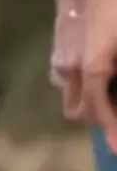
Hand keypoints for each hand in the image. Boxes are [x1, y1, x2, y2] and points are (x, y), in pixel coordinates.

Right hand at [49, 0, 116, 150]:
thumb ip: (113, 74)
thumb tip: (112, 92)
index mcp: (94, 66)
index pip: (98, 111)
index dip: (111, 130)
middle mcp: (71, 66)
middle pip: (79, 110)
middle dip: (97, 118)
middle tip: (114, 117)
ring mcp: (61, 53)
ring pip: (68, 90)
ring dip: (86, 97)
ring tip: (106, 90)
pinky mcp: (59, 39)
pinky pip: (63, 70)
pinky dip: (77, 77)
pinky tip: (92, 65)